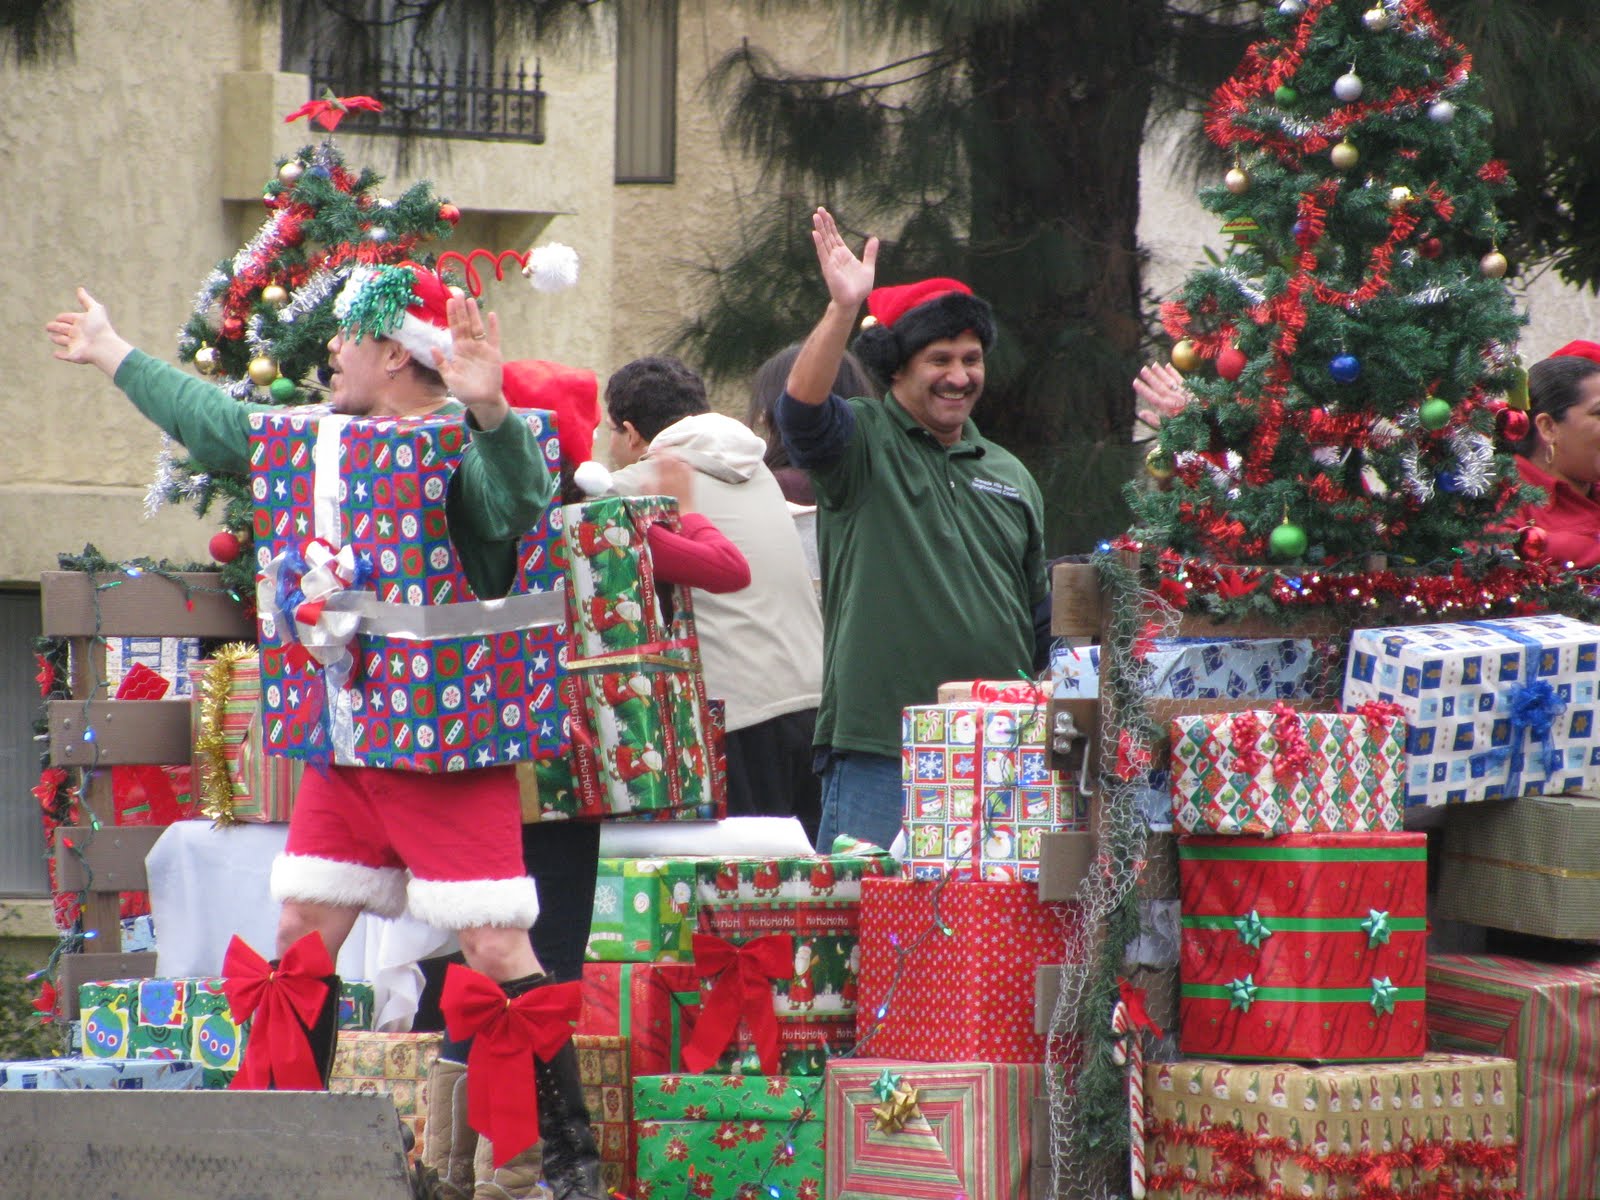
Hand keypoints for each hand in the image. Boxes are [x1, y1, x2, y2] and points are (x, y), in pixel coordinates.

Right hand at [45, 287, 133, 376]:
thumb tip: (80, 288)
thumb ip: (86, 300)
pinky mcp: (73, 355)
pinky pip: (65, 356)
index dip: (64, 317)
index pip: (70, 318)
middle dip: (56, 327)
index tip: (59, 317)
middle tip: (48, 326)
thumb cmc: (99, 327)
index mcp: (82, 323)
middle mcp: (78, 334)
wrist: (103, 346)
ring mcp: (76, 345)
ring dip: (57, 339)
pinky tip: (55, 354)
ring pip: (63, 341)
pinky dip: (60, 355)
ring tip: (52, 337)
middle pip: (64, 329)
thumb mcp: (94, 310)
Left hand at [434, 293, 506, 427]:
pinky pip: (494, 338)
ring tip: (471, 300)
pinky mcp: (494, 354)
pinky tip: (492, 315)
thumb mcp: (449, 378)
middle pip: (465, 324)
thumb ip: (442, 363)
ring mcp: (482, 349)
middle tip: (458, 293)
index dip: (452, 315)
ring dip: (474, 314)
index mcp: (458, 350)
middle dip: (461, 309)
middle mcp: (469, 346)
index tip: (449, 301)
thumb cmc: (465, 391)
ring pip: (477, 327)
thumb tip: (432, 347)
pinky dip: (493, 327)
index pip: (454, 328)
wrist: (483, 401)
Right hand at [651, 452, 696, 514]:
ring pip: (680, 461)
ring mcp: (684, 479)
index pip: (660, 460)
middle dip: (665, 452)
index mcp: (663, 479)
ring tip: (670, 456)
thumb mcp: (651, 498)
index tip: (653, 449)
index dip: (657, 452)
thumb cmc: (665, 510)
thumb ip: (646, 487)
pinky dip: (684, 464)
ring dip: (674, 457)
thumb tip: (642, 479)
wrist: (683, 517)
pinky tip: (681, 464)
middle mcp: (675, 477)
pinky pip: (688, 468)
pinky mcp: (691, 483)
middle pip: (670, 458)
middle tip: (661, 450)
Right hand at [811, 207, 878, 310]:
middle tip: (819, 209)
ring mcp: (830, 261)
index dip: (831, 225)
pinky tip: (815, 233)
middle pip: (828, 236)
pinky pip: (823, 253)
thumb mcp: (868, 267)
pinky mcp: (828, 268)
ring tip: (815, 216)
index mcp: (844, 254)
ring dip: (819, 228)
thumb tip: (874, 238)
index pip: (835, 236)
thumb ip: (870, 253)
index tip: (827, 213)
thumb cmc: (859, 288)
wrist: (854, 301)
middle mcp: (835, 256)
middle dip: (824, 222)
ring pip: (824, 241)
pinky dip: (819, 243)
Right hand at [1133, 362, 1191, 432]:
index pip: (1151, 396)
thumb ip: (1153, 419)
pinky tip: (1168, 365)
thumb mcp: (1166, 427)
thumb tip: (1140, 412)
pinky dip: (1173, 372)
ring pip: (1168, 380)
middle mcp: (1172, 398)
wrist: (1204, 422)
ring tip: (1153, 364)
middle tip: (1143, 369)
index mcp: (1165, 408)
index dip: (1143, 389)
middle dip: (1150, 377)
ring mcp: (1181, 392)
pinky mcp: (1190, 389)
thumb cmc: (1183, 427)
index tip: (1135, 381)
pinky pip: (1180, 378)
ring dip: (1160, 372)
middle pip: (1159, 386)